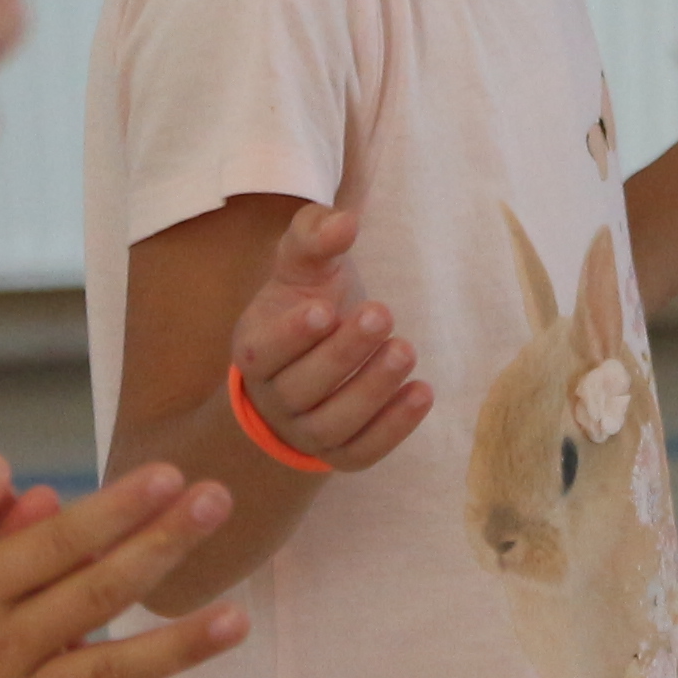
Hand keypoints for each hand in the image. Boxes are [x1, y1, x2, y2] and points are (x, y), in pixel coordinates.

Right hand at [0, 451, 247, 677]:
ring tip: (238, 618)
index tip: (170, 473)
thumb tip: (4, 468)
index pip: (59, 542)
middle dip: (163, 544)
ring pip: (111, 669)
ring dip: (178, 642)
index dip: (118, 508)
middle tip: (219, 501)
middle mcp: (3, 647)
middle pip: (99, 591)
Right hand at [228, 201, 431, 475]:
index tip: (325, 309)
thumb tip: (344, 223)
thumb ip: (316, 238)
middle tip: (383, 313)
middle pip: (302, 388)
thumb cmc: (307, 302)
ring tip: (406, 350)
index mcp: (255, 349)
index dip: (291, 335)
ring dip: (372, 390)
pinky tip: (422, 392)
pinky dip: (393, 428)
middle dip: (344, 353)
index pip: (262, 352)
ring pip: (332, 425)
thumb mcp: (304, 265)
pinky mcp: (341, 454)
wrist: (314, 358)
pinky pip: (363, 452)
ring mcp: (306, 431)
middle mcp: (274, 397)